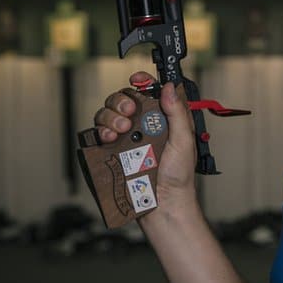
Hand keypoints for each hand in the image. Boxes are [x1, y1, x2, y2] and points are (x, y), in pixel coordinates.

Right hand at [93, 71, 198, 209]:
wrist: (163, 203)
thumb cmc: (178, 176)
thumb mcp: (184, 141)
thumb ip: (177, 113)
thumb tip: (169, 87)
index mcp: (162, 119)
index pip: (150, 93)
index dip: (143, 82)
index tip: (137, 79)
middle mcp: (142, 126)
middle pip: (123, 100)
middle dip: (122, 100)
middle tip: (129, 112)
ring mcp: (126, 138)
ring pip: (108, 114)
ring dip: (111, 115)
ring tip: (122, 129)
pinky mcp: (112, 152)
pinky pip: (98, 134)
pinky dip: (100, 131)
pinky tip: (109, 138)